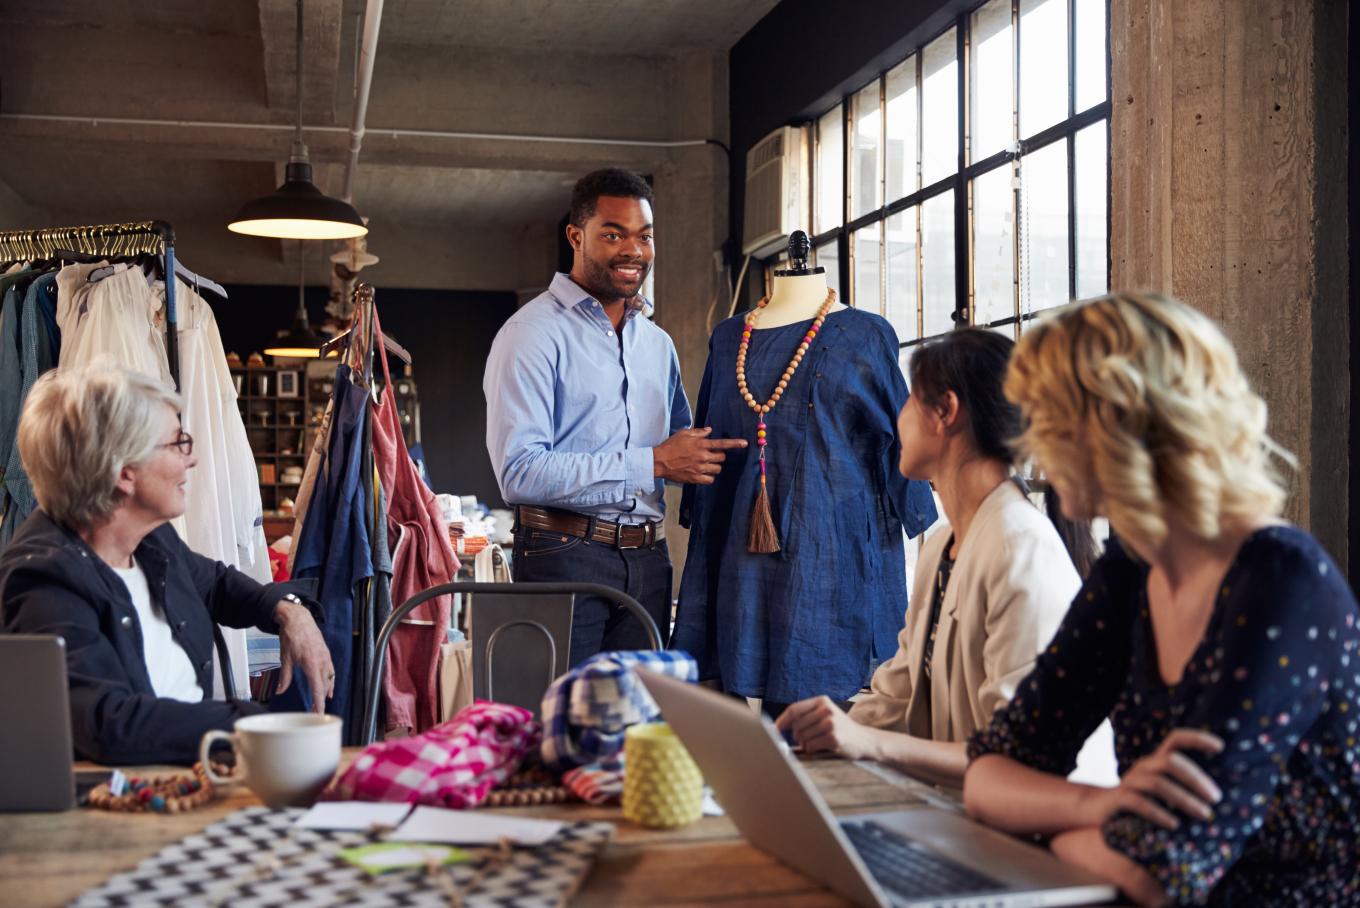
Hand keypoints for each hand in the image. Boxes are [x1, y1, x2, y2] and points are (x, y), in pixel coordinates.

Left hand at [274, 600, 333, 712]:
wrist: (299, 619)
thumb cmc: (291, 636)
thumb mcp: (285, 657)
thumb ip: (285, 676)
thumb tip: (280, 690)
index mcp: (311, 663)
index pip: (317, 688)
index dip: (319, 702)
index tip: (319, 713)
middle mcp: (321, 661)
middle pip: (325, 685)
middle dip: (321, 699)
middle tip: (317, 712)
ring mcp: (325, 656)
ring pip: (330, 678)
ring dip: (327, 690)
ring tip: (324, 701)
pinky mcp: (325, 653)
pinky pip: (331, 669)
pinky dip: (330, 679)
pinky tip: (328, 684)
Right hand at [652, 427, 746, 483]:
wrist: (660, 462)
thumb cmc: (671, 446)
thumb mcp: (684, 433)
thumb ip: (699, 432)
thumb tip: (709, 430)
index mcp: (701, 444)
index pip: (722, 444)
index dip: (735, 443)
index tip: (745, 443)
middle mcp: (703, 456)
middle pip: (722, 457)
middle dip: (719, 455)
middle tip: (711, 454)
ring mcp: (700, 468)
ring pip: (718, 469)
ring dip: (714, 466)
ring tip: (705, 464)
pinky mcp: (696, 478)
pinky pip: (711, 479)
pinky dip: (709, 476)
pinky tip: (703, 472)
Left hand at [775, 696, 876, 759]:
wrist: (864, 740)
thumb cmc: (840, 728)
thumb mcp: (825, 714)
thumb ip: (805, 716)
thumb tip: (778, 727)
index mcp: (822, 701)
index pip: (794, 709)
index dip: (782, 721)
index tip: (774, 730)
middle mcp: (826, 709)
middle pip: (796, 725)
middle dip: (797, 736)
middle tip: (806, 740)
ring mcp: (830, 723)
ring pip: (802, 737)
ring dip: (805, 744)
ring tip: (817, 742)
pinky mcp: (833, 738)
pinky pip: (810, 746)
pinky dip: (811, 750)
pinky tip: (821, 747)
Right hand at [1078, 728, 1223, 829]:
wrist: (1097, 809)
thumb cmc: (1139, 801)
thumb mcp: (1159, 789)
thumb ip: (1180, 786)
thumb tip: (1219, 796)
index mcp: (1155, 761)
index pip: (1175, 739)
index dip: (1197, 738)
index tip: (1220, 746)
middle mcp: (1143, 766)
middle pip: (1170, 762)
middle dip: (1196, 779)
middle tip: (1216, 798)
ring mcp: (1130, 782)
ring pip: (1158, 784)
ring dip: (1184, 799)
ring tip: (1204, 814)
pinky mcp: (1119, 800)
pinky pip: (1139, 803)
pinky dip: (1159, 813)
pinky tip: (1174, 824)